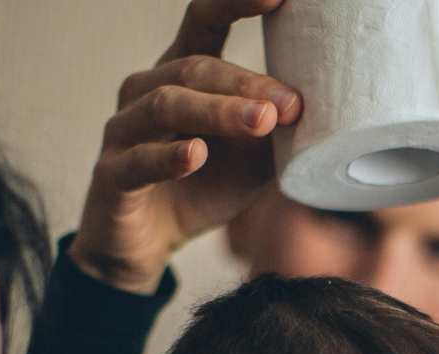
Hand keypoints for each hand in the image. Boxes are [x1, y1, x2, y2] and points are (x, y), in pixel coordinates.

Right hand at [72, 0, 301, 293]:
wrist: (148, 245)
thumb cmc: (202, 188)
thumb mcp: (252, 158)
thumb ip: (279, 131)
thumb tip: (327, 109)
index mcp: (180, 75)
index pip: (204, 23)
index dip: (235, 3)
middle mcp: (146, 90)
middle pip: (194, 70)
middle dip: (246, 84)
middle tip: (291, 103)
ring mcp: (123, 130)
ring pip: (166, 106)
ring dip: (218, 112)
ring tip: (260, 122)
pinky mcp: (111, 175)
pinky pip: (138, 160)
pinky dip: (168, 156)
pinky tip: (195, 155)